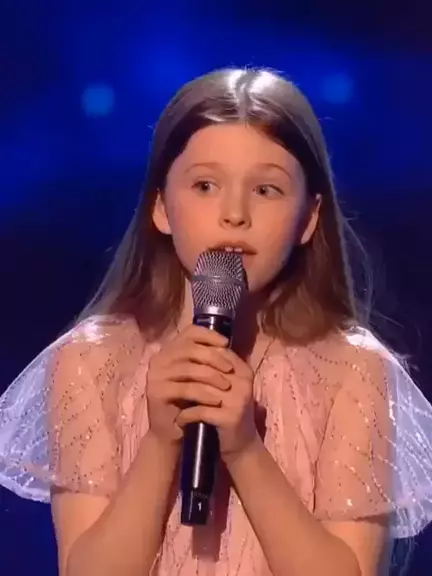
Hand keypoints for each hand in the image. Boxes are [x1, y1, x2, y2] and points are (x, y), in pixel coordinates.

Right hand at [145, 325, 232, 446]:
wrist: (170, 431)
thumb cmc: (188, 401)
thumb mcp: (199, 376)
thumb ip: (207, 359)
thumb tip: (226, 344)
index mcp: (169, 350)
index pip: (189, 332)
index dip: (209, 335)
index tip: (226, 344)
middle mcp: (159, 359)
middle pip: (190, 348)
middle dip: (214, 357)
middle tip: (230, 369)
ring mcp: (155, 375)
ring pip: (188, 368)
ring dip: (212, 376)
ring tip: (227, 386)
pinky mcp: (156, 393)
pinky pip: (185, 389)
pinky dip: (204, 394)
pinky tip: (217, 400)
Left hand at [176, 348, 258, 461]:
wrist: (241, 445)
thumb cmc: (228, 411)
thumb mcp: (225, 386)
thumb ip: (213, 367)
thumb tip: (187, 345)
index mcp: (242, 370)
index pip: (215, 352)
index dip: (194, 356)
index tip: (176, 364)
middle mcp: (243, 381)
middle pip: (207, 368)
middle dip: (185, 374)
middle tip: (168, 380)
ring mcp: (238, 399)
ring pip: (201, 388)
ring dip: (183, 395)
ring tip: (170, 399)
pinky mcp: (230, 417)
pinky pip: (200, 411)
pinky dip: (187, 415)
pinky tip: (179, 419)